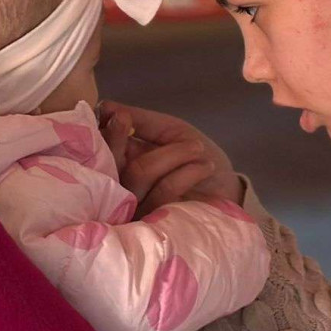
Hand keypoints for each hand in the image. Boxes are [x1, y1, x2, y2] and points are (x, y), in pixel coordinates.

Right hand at [99, 102, 241, 215]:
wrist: (228, 190)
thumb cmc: (196, 158)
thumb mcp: (171, 131)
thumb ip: (141, 121)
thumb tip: (104, 106)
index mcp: (124, 163)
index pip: (101, 151)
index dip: (105, 133)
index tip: (118, 115)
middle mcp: (123, 188)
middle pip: (109, 165)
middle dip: (118, 139)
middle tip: (129, 120)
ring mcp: (136, 209)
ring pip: (139, 173)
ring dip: (172, 154)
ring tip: (197, 148)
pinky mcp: (154, 224)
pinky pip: (163, 190)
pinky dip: (187, 172)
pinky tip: (203, 166)